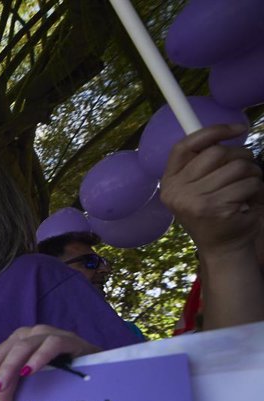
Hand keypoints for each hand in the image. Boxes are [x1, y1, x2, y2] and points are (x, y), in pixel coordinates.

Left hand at [0, 325, 100, 400]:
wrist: (100, 366)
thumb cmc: (62, 375)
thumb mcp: (35, 381)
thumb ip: (17, 388)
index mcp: (16, 343)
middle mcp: (29, 335)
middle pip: (4, 354)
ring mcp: (48, 334)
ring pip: (22, 348)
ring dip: (9, 369)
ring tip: (1, 389)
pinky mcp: (69, 339)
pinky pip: (51, 344)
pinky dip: (38, 358)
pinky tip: (30, 372)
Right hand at [160, 123, 262, 257]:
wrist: (223, 248)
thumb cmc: (216, 210)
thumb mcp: (200, 185)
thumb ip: (204, 162)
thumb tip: (229, 131)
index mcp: (169, 182)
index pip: (184, 146)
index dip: (212, 131)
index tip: (238, 129)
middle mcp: (175, 191)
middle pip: (216, 152)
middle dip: (240, 157)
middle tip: (245, 171)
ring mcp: (193, 201)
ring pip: (238, 167)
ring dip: (252, 175)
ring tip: (245, 190)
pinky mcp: (215, 209)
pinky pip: (248, 183)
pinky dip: (256, 190)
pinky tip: (247, 203)